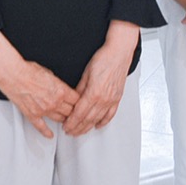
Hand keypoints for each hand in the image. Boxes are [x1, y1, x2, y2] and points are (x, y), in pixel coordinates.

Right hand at [0, 60, 79, 138]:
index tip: (80, 102)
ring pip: (60, 119)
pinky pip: (42, 127)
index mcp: (61, 90)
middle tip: (74, 111)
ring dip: (64, 120)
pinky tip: (50, 135)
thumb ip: (57, 83)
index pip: (77, 100)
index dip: (80, 101)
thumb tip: (59, 86)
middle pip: (71, 111)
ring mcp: (44, 111)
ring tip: (66, 120)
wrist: (14, 75)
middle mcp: (54, 102)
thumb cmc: (29, 71)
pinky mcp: (32, 115)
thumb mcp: (50, 73)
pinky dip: (47, 132)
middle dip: (73, 111)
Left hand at [64, 20, 137, 135]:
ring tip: (81, 131)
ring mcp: (112, 99)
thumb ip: (79, 89)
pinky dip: (103, 122)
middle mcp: (104, 99)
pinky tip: (98, 124)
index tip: (66, 126)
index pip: (79, 113)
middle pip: (88, 119)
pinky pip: (110, 114)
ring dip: (88, 127)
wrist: (119, 52)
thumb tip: (73, 99)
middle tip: (70, 132)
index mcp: (93, 93)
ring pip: (98, 119)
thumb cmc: (104, 58)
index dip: (71, 122)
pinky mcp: (117, 98)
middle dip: (77, 128)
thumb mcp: (86, 73)